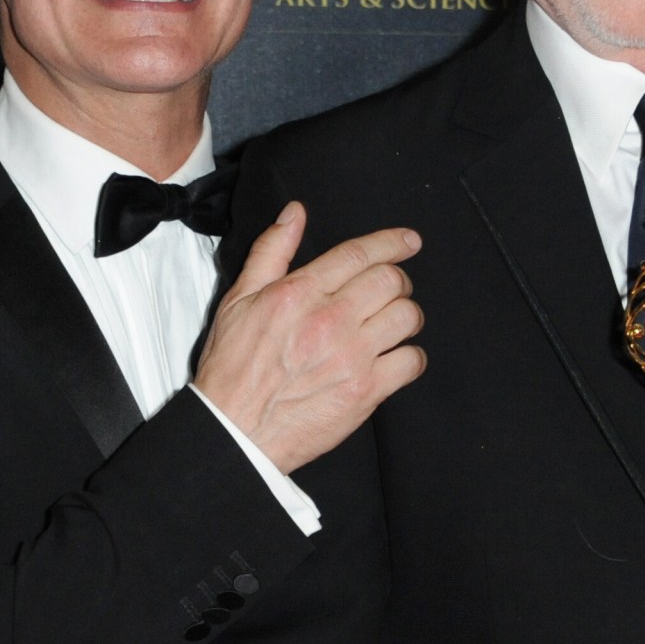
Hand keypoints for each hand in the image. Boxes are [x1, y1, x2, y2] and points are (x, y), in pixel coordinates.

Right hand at [193, 203, 424, 472]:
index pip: (359, 254)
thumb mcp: (239, 299)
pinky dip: (409, 357)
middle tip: (390, 290)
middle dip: (397, 281)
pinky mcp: (366, 391)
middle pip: (391, 281)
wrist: (235, 430)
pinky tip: (393, 358)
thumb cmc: (233, 368)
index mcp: (300, 293)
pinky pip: (411, 361)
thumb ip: (272, 251)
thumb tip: (295, 213)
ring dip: (405, 316)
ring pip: (407, 318)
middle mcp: (330, 320)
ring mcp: (352, 356)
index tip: (410, 240)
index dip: (392, 242)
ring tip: (391, 324)